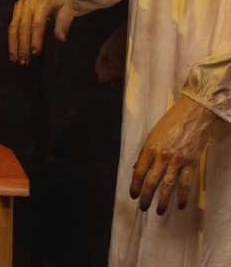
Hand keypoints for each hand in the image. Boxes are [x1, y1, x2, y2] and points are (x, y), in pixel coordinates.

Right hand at [9, 0, 75, 64]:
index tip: (35, 53)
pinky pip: (12, 25)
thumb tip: (60, 39)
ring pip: (14, 27)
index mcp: (42, 4)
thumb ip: (63, 23)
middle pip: (23, 28)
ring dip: (13, 44)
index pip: (37, 24)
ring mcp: (20, 6)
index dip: (35, 39)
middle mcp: (28, 5)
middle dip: (22, 46)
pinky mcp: (16, 8)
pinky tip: (12, 49)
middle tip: (23, 61)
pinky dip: (11, 38)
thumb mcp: (68, 9)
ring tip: (15, 58)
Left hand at [130, 95, 218, 214]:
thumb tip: (138, 169)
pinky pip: (186, 183)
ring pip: (168, 186)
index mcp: (150, 148)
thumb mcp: (152, 135)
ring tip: (159, 211)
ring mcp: (178, 161)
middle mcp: (162, 156)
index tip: (133, 195)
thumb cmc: (170, 123)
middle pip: (151, 182)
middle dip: (146, 197)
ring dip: (163, 201)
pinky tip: (180, 205)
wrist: (192, 115)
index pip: (139, 172)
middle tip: (143, 207)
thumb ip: (146, 153)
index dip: (135, 185)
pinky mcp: (191, 163)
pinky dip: (183, 196)